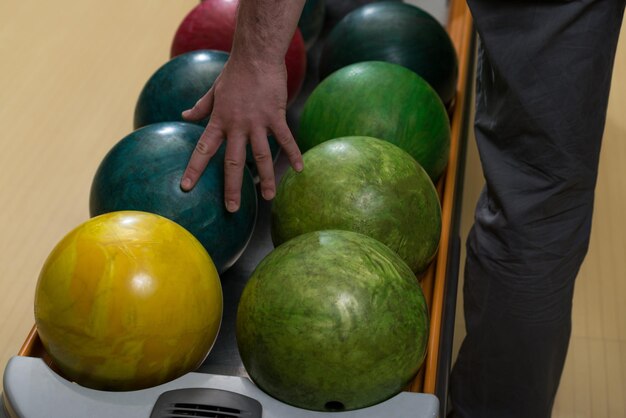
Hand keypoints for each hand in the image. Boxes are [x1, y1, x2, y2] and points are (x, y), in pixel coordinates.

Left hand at [180, 56, 303, 211]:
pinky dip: (293, 154)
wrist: (256, 56)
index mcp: (220, 121)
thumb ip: (200, 106)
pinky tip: (299, 169)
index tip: (186, 187)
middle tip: (232, 208)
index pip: (204, 149)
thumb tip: (184, 115)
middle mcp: (237, 126)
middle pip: (234, 163)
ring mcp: (258, 123)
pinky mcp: (275, 116)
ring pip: (261, 156)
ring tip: (268, 198)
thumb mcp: (214, 91)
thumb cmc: (234, 72)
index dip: (194, 169)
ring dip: (265, 179)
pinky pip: (285, 139)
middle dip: (232, 187)